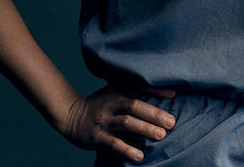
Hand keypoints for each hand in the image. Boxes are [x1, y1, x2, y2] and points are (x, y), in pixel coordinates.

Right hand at [58, 84, 177, 162]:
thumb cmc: (99, 105)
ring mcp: (104, 121)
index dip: (156, 90)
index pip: (138, 87)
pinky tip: (139, 156)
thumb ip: (132, 91)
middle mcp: (111, 104)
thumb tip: (165, 92)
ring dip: (145, 129)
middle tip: (171, 122)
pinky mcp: (97, 137)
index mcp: (116, 91)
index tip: (174, 95)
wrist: (70, 115)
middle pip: (135, 106)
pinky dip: (127, 149)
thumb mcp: (113, 92)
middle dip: (154, 114)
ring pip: (126, 123)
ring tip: (161, 136)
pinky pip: (113, 143)